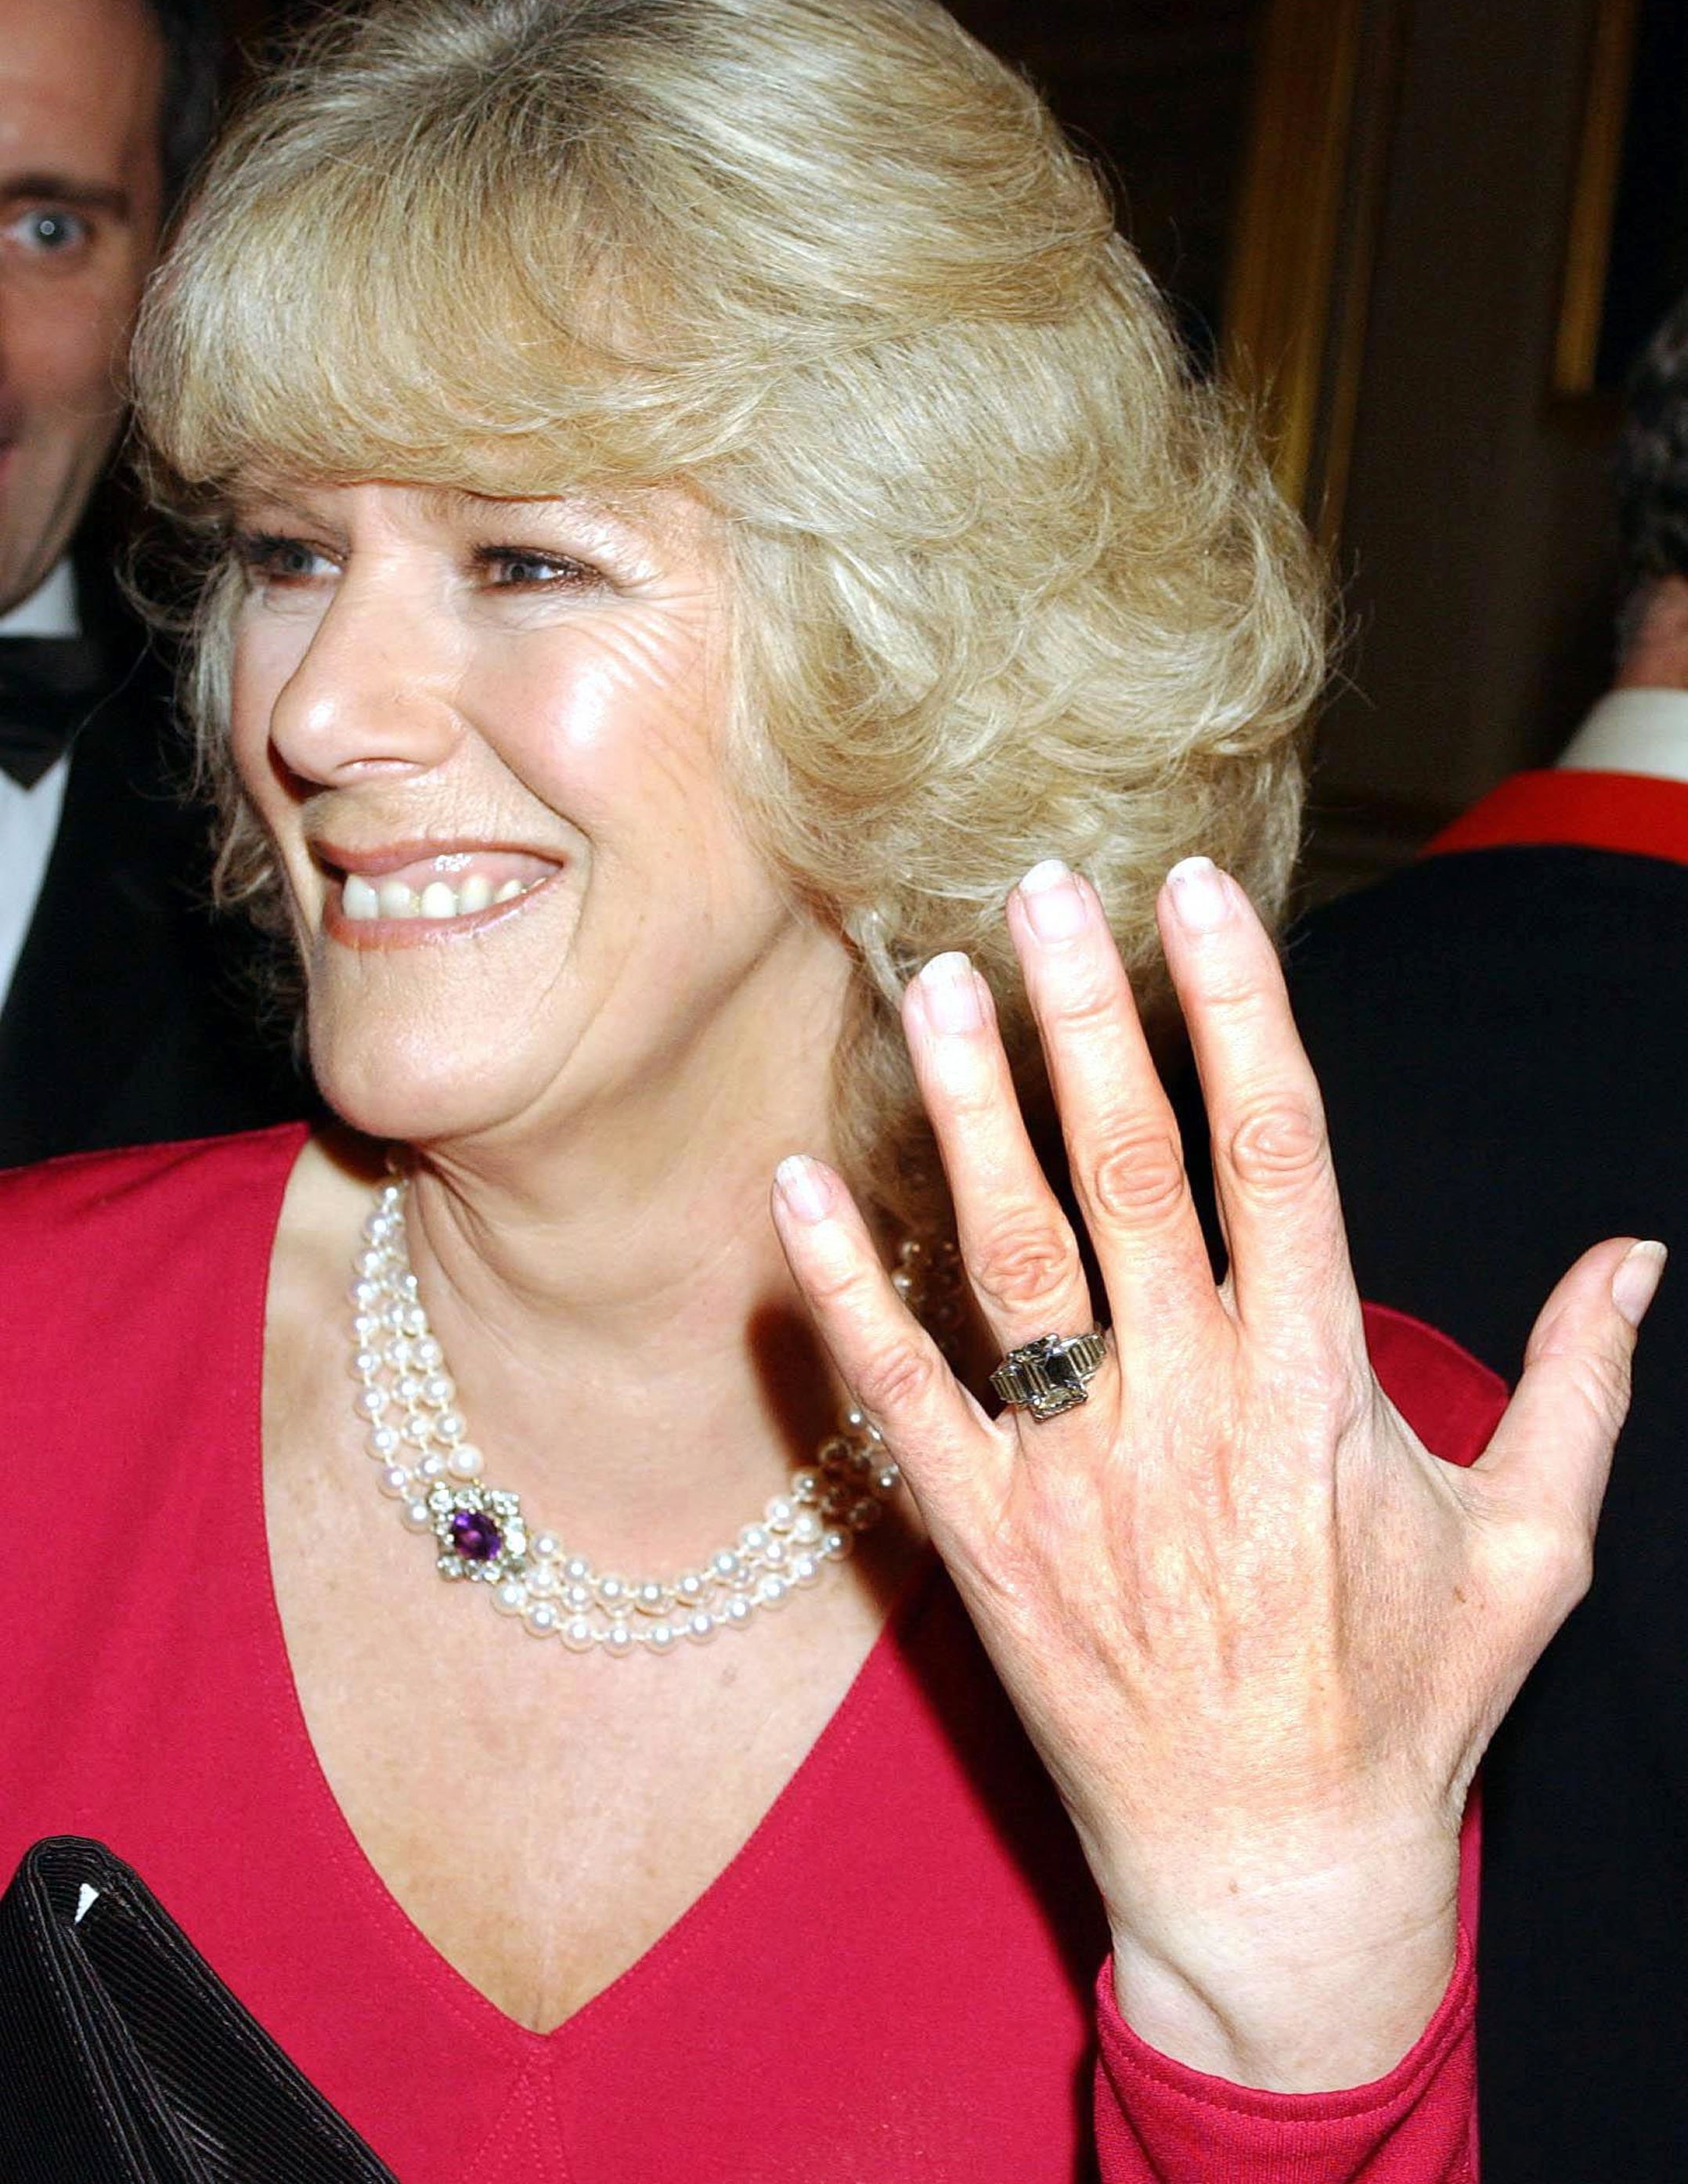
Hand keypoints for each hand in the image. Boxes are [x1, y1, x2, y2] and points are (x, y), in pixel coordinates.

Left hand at [771, 856, 1661, 2089]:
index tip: (1198, 898)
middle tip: (1044, 887)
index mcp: (1321, 1391)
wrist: (1272, 1882)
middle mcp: (1191, 1412)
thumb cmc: (1408, 1710)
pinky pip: (897, 1401)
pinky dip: (845, 1292)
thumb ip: (1577, 1391)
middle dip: (1091, 1019)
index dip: (1238, 1012)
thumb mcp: (1531, 1553)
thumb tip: (1639, 1253)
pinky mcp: (985, 1546)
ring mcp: (1075, 1478)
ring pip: (1013, 1260)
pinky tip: (797, 1187)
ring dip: (972, 1115)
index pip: (1278, 1157)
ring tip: (938, 985)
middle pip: (1133, 1174)